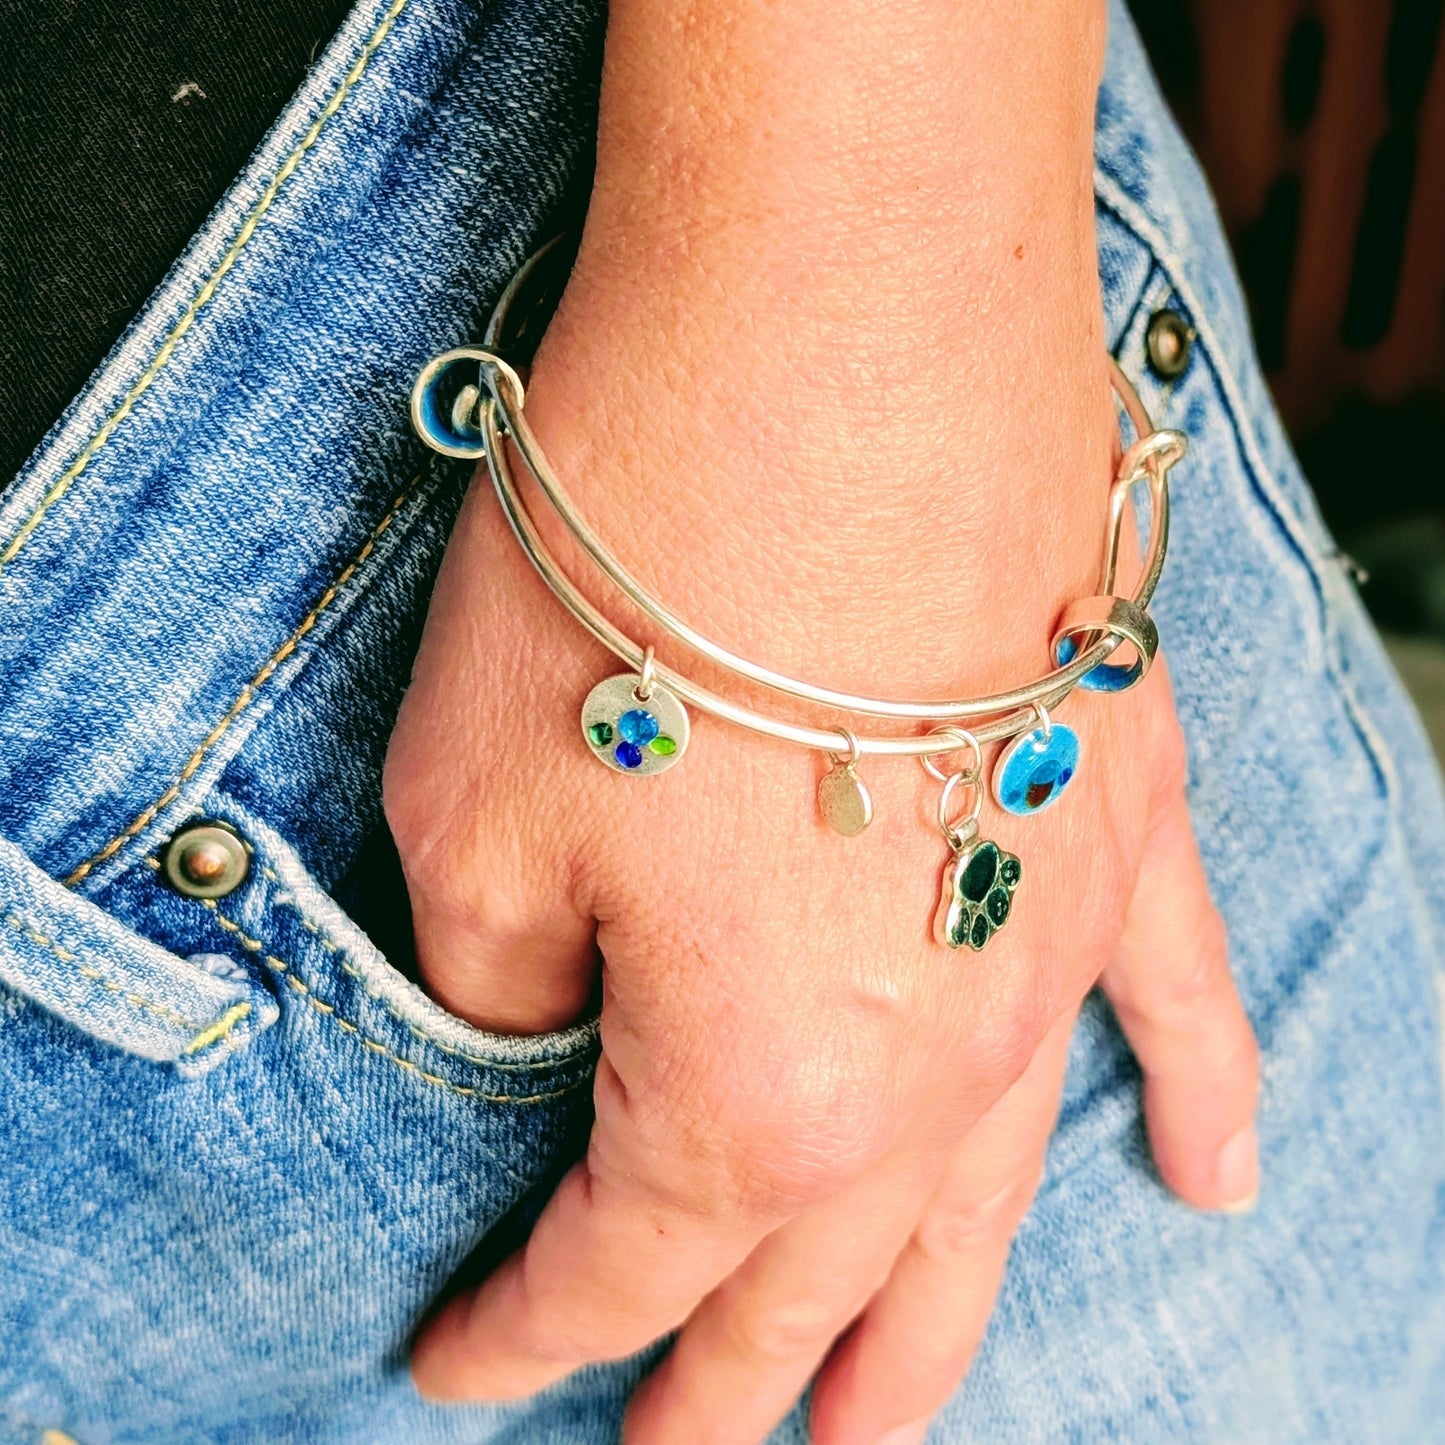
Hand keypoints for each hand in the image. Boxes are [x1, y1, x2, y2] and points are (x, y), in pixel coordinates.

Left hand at [388, 3, 1260, 1439]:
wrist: (832, 341)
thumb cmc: (641, 580)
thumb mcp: (472, 811)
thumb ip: (498, 971)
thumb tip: (527, 1012)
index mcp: (756, 1096)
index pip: (615, 1269)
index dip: (524, 1335)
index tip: (456, 1369)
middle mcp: (932, 1068)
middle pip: (810, 1286)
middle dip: (731, 1390)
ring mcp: (1046, 950)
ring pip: (990, 1213)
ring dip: (930, 1337)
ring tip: (882, 1432)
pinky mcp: (1112, 819)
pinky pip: (1182, 1005)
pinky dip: (1202, 1098)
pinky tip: (1211, 1179)